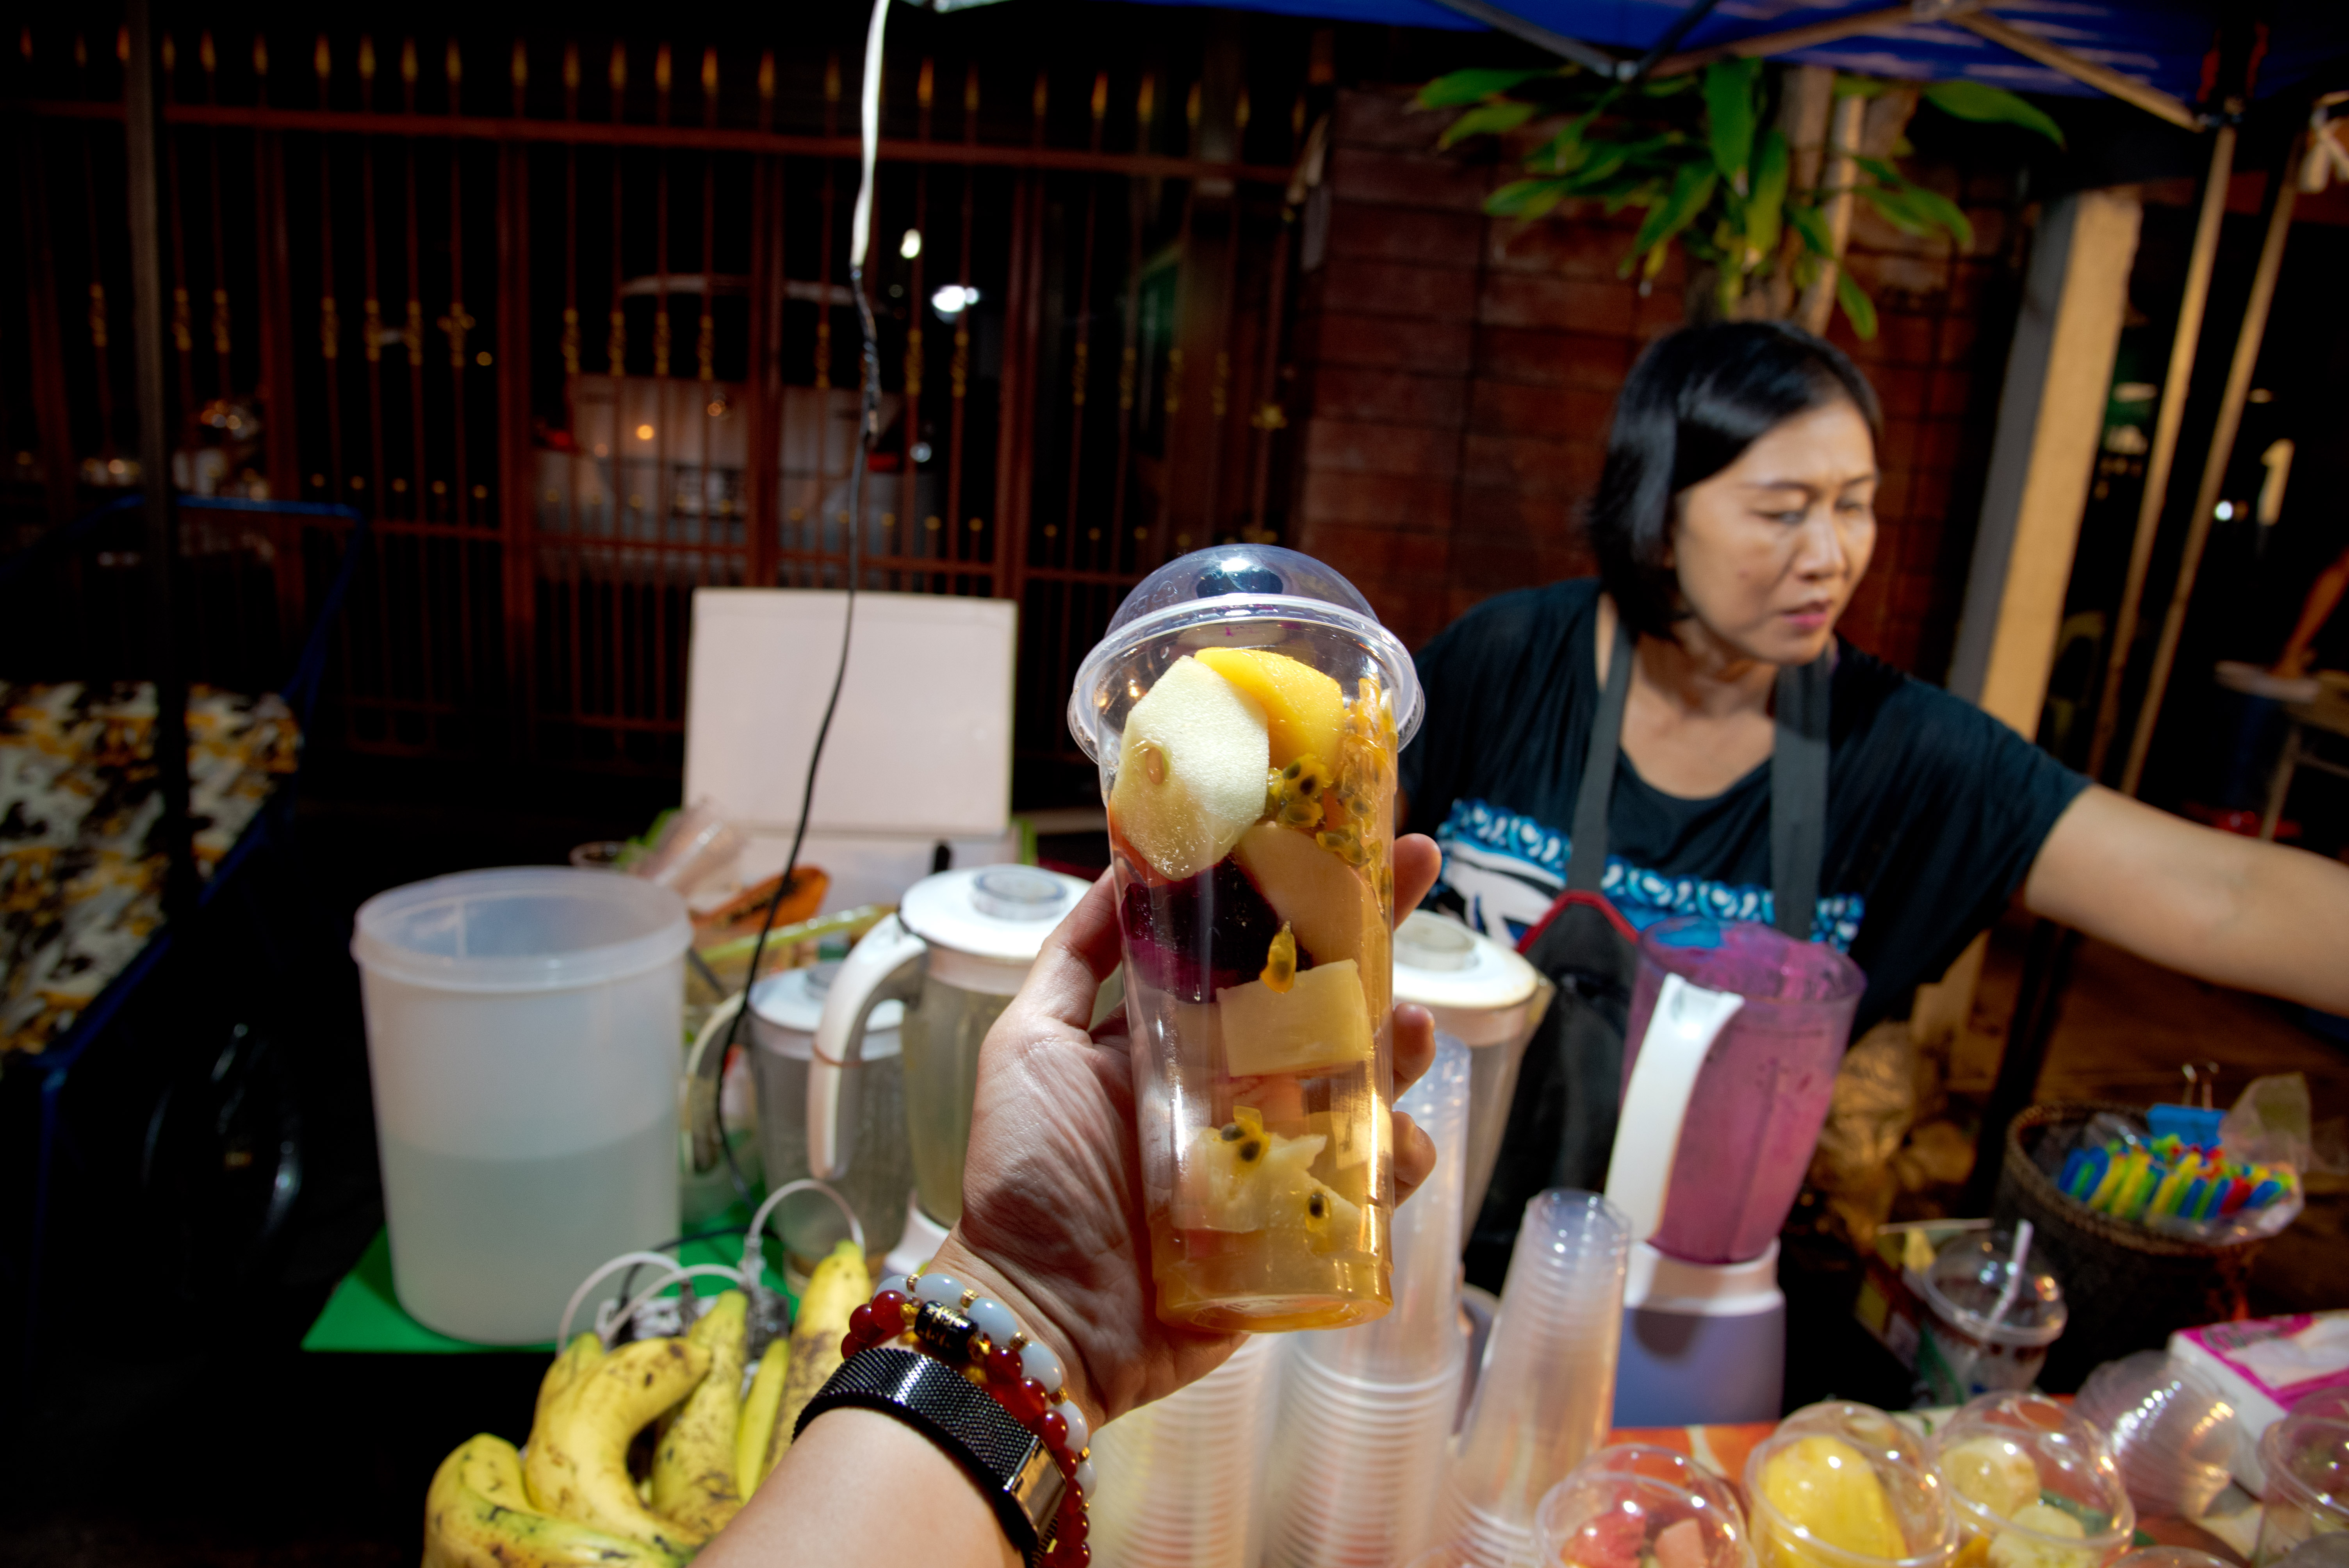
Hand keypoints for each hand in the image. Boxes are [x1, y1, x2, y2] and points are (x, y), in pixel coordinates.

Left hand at [931, 834, 1443, 1429]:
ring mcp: (1271, 1149)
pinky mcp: (1297, 1222)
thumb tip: (1122, 859)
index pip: (1249, 944)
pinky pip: (1369, 1184)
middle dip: (1374, 933)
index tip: (1337, 826)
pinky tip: (1404, 1138)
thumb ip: (1077, 956)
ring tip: (1414, 1023)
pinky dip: (1399, 1159)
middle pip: (1320, 996)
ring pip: (1360, 1080)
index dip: (1293, 886)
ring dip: (1400, 1045)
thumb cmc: (1026, 1175)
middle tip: (1422, 871)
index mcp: (1174, 1033)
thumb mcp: (1031, 1043)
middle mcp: (1230, 1081)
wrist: (1041, 1309)